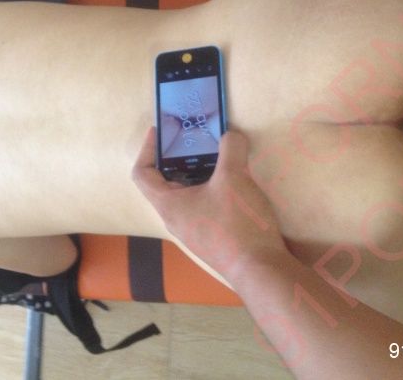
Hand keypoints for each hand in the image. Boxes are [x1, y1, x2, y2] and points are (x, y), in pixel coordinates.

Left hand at [131, 126, 286, 282]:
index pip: (142, 174)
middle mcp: (175, 219)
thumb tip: (230, 135)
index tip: (161, 131)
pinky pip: (203, 205)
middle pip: (165, 182)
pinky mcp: (212, 237)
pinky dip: (211, 187)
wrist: (261, 270)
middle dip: (178, 157)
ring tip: (217, 154)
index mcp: (168, 205)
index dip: (147, 149)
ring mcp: (194, 231)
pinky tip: (233, 180)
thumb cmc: (238, 224)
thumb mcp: (234, 177)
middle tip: (195, 139)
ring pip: (187, 194)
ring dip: (198, 172)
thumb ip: (231, 148)